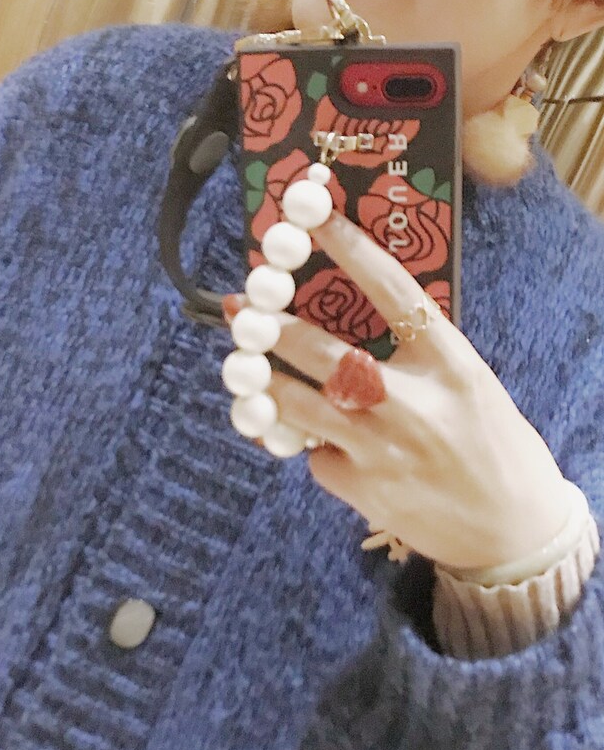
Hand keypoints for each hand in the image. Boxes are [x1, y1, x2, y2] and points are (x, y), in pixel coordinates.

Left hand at [240, 208, 570, 569]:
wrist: (511, 531)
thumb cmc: (491, 445)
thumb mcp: (466, 384)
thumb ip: (415, 352)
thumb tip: (349, 310)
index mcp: (449, 363)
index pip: (393, 291)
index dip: (349, 249)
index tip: (313, 218)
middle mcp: (412, 401)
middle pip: (323, 351)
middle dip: (271, 326)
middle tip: (239, 306)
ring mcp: (381, 447)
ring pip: (296, 404)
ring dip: (260, 381)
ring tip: (240, 363)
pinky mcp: (360, 489)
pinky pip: (313, 455)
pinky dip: (307, 445)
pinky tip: (314, 442)